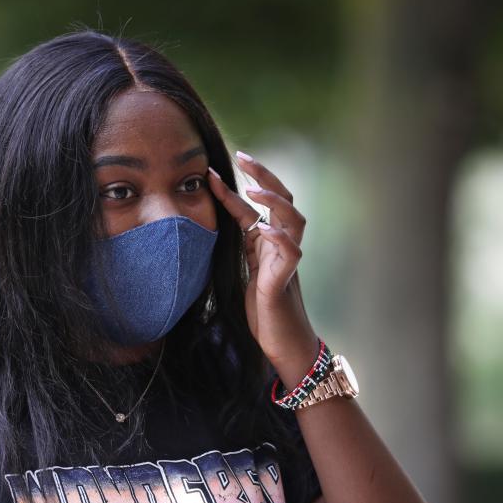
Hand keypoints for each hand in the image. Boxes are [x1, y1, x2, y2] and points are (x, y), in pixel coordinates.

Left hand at [207, 151, 318, 382]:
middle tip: (243, 157)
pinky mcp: (286, 281)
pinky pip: (292, 254)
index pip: (254, 206)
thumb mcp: (243, 271)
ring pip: (293, 220)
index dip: (233, 187)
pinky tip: (265, 228)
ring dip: (275, 202)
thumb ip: (238, 247)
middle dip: (264, 176)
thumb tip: (216, 226)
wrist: (283, 345)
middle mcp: (281, 246)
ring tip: (255, 189)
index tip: (209, 170)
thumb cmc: (263, 311)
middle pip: (282, 200)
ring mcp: (288, 261)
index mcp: (267, 242)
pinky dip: (280, 239)